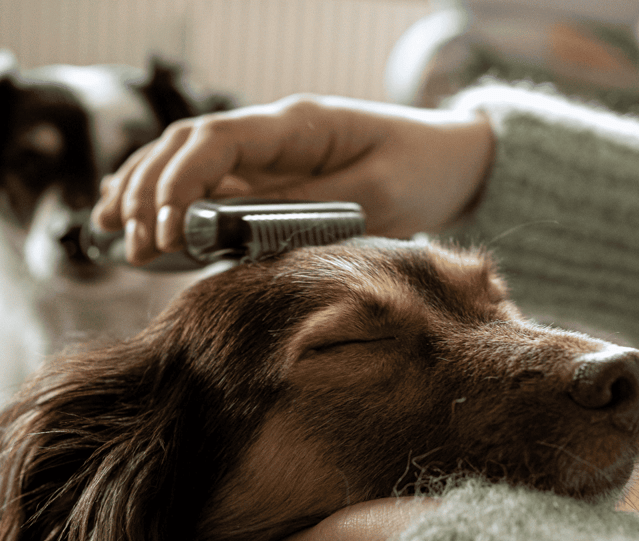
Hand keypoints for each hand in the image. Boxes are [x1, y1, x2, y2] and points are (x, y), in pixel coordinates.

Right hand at [91, 94, 494, 263]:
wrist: (452, 160)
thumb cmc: (422, 170)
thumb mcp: (377, 195)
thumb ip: (310, 208)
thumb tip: (240, 227)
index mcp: (298, 125)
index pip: (218, 140)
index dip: (180, 180)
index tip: (163, 226)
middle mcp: (275, 134)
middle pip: (188, 148)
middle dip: (149, 191)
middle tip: (128, 240)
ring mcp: (273, 154)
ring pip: (191, 162)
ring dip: (147, 191)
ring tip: (109, 227)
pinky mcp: (277, 178)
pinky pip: (216, 185)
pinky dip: (177, 201)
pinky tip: (147, 220)